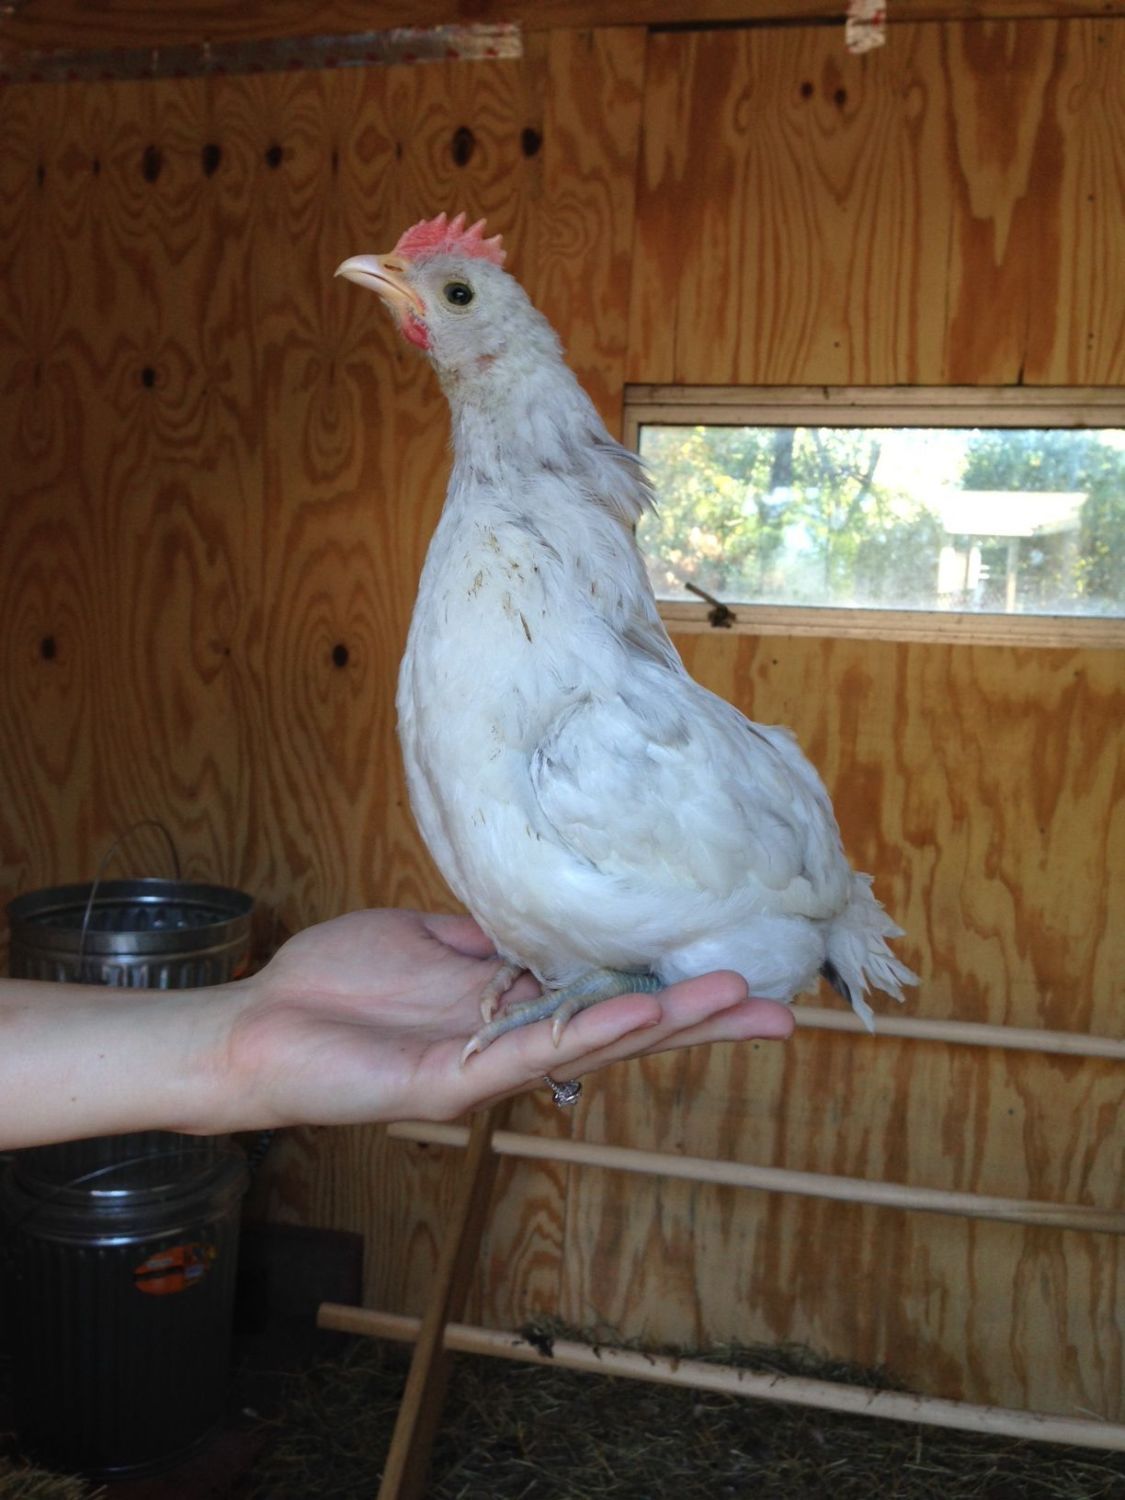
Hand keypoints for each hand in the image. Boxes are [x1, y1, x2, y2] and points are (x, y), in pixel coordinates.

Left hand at [216, 908, 794, 1128]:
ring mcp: (488, 1067)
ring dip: (665, 1025)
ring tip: (734, 1000)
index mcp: (510, 1003)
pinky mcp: (451, 1085)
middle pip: (623, 1030)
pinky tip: (640, 1018)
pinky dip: (587, 1036)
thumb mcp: (423, 937)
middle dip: (700, 1020)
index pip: (607, 993)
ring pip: (593, 1048)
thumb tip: (538, 910)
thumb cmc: (335, 983)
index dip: (670, 984)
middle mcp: (513, 1039)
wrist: (258, 1027)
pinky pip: (529, 1057)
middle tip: (782, 1010)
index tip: (737, 967)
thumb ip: (484, 933)